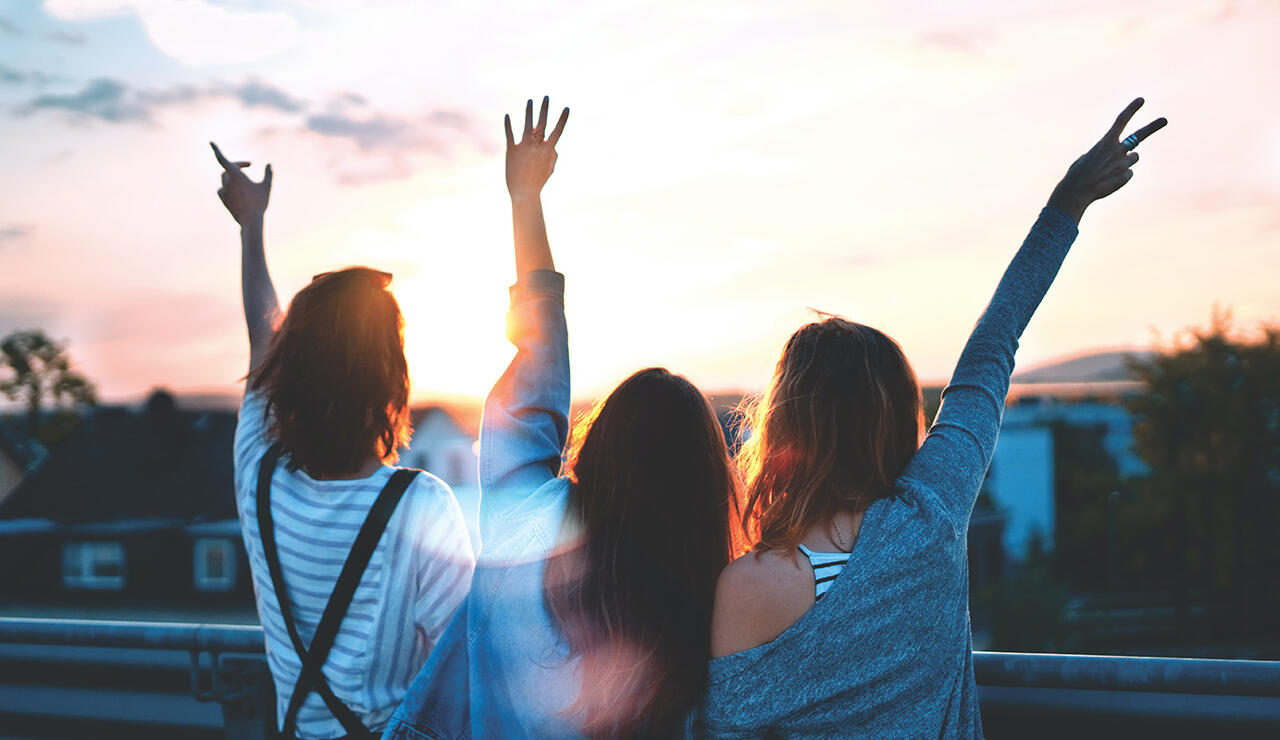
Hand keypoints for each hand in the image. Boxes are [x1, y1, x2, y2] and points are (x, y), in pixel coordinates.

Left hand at [211, 142, 272, 226]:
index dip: (216, 150)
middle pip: (227, 169)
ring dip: (233, 177)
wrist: (251, 221)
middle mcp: (227, 182)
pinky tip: (237, 191)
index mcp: (236, 175)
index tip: (210, 142)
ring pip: (225, 179)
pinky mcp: (223, 200)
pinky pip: (223, 189)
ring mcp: (224, 191)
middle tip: (249, 164)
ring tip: (245, 180)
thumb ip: (268, 174)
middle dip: (237, 165)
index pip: (222, 159)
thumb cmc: (259, 203)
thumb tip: (269, 165)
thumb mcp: (266, 187)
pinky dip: (229, 187)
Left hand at [504, 96, 568, 200]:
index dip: (563, 119)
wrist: (523, 193)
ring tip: (530, 101)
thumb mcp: (550, 169)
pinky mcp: (511, 150)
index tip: (567, 108)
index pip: (557, 131)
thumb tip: (553, 146)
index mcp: (548, 151)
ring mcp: (524, 147)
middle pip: (542, 123)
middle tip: (546, 96)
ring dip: (529, 111)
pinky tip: (507, 115)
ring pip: (527, 124)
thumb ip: (553, 156)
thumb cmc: (538, 182)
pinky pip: (509, 134)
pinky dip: (508, 124)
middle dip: (545, 109)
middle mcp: (536, 146)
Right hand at [1047, 98, 1166, 222]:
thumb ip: (1104, 152)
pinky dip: (1120, 177)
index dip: (1131, 109)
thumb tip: (1115, 156)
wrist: (1077, 191)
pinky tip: (1108, 181)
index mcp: (1105, 141)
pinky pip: (1128, 173)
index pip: (1121, 121)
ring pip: (1134, 158)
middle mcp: (1117, 150)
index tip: (1141, 100)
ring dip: (1125, 162)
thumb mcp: (1088, 156)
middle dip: (1153, 127)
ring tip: (1109, 171)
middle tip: (1164, 120)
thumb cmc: (1078, 173)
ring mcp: (1123, 163)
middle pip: (1139, 136)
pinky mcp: (1126, 176)